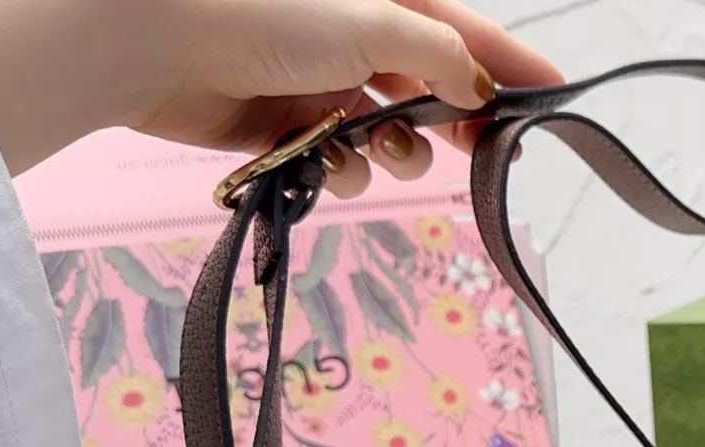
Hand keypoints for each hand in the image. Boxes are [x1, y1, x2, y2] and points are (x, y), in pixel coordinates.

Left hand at [0, 0, 560, 188]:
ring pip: (389, 136)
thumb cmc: (257, 12)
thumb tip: (479, 82)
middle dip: (457, 123)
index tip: (551, 93)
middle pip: (431, 89)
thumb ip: (436, 53)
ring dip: (396, 154)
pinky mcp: (287, 131)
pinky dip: (343, 173)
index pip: (462, 34)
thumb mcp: (368, 21)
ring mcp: (320, 85)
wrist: (152, 42)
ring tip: (383, 153)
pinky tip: (329, 165)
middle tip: (487, 153)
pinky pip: (340, 165)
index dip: (509, 65)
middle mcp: (352, 38)